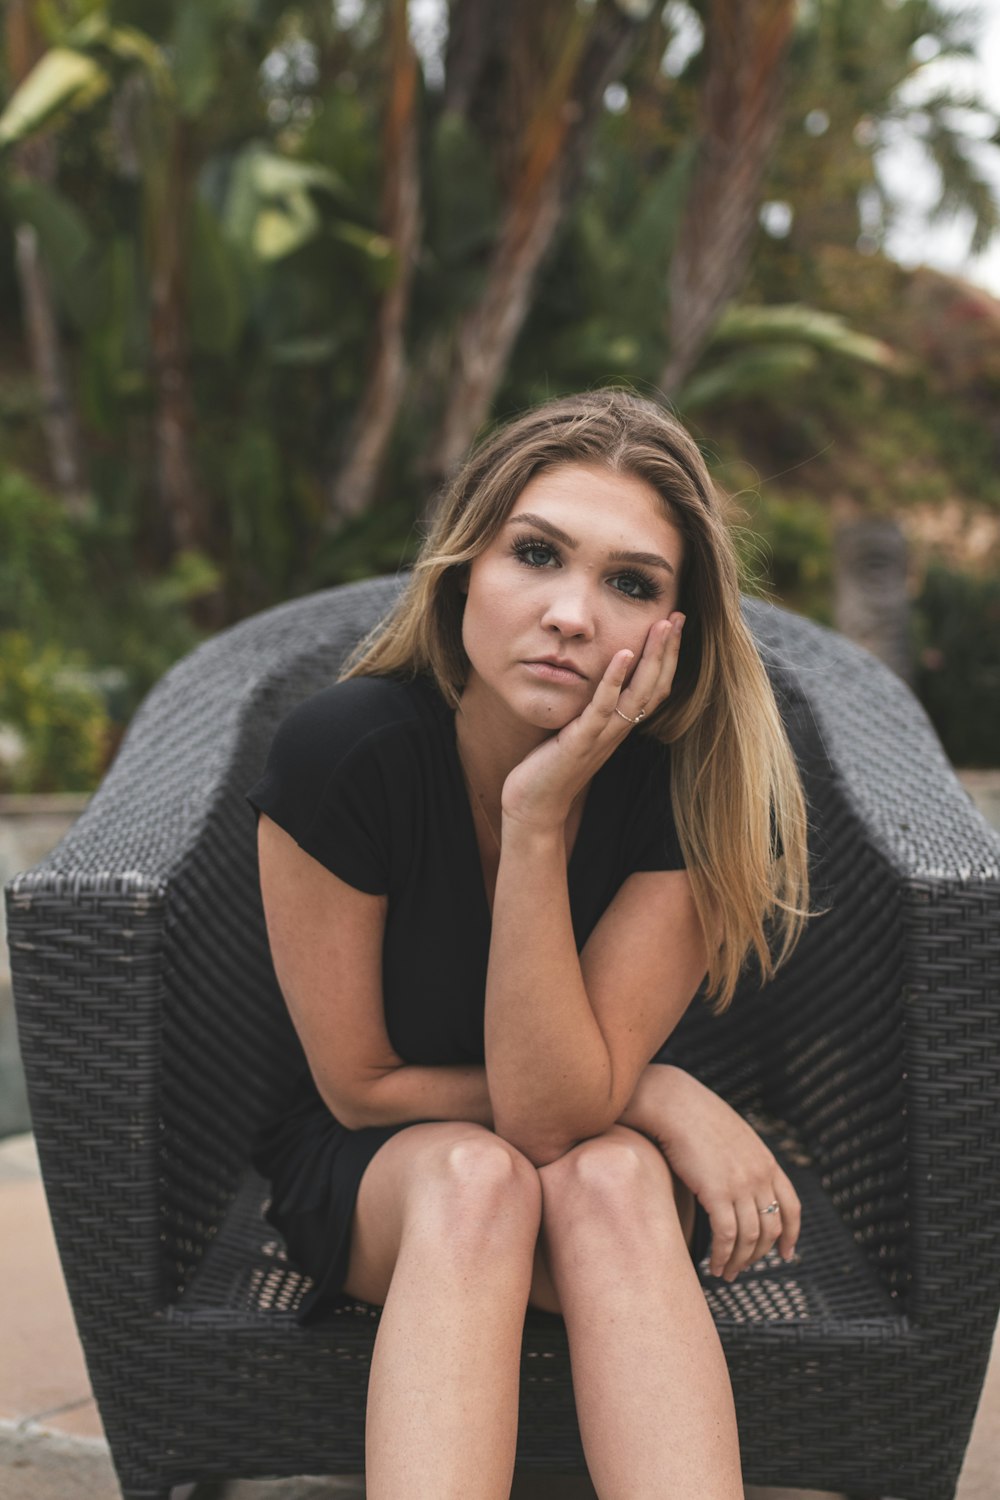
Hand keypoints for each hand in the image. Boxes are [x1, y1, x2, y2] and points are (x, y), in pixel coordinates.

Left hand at [501, 613, 684, 831]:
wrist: (534, 806)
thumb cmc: (550, 767)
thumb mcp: (576, 731)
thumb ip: (590, 710)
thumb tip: (593, 683)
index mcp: (619, 727)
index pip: (654, 689)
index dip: (668, 658)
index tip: (674, 626)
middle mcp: (618, 731)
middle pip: (655, 687)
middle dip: (669, 650)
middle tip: (678, 616)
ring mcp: (602, 737)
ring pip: (638, 694)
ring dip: (652, 658)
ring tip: (661, 626)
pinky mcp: (580, 741)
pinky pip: (603, 707)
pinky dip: (615, 679)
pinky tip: (622, 653)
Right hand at [620, 1063, 800, 1279]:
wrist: (673, 1103)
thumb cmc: (693, 1116)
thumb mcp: (731, 1137)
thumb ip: (741, 1160)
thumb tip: (736, 1182)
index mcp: (766, 1162)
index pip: (791, 1207)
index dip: (792, 1235)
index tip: (786, 1254)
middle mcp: (760, 1176)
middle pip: (771, 1229)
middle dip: (758, 1255)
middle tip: (741, 1270)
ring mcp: (741, 1184)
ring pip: (750, 1238)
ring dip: (738, 1262)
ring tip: (725, 1273)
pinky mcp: (717, 1193)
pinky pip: (726, 1236)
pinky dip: (722, 1256)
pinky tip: (712, 1266)